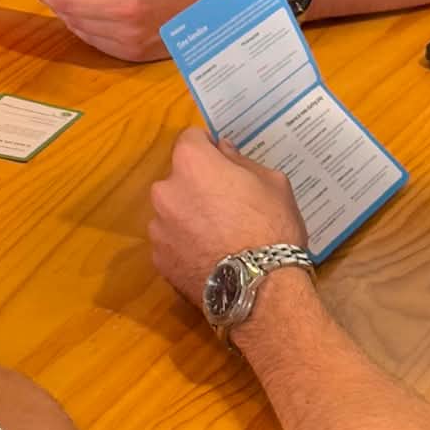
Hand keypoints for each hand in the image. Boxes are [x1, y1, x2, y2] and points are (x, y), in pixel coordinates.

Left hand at [149, 128, 307, 306]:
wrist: (260, 290)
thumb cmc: (271, 227)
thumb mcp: (272, 182)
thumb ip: (240, 160)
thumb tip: (222, 149)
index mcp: (191, 162)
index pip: (191, 138)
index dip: (209, 148)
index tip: (224, 163)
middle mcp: (165, 189)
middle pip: (179, 177)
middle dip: (198, 184)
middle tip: (226, 205)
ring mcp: (158, 226)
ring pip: (173, 211)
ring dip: (188, 216)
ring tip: (218, 238)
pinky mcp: (158, 259)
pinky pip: (171, 241)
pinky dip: (185, 245)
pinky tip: (209, 258)